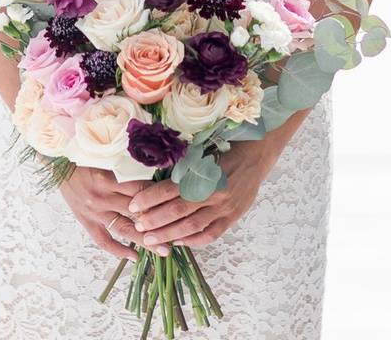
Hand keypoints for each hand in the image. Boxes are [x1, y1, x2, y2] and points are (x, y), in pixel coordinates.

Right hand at [59, 166, 171, 260]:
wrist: (58, 165)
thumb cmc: (85, 158)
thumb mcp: (107, 157)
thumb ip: (129, 167)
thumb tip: (157, 173)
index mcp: (109, 178)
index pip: (141, 191)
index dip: (160, 198)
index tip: (177, 202)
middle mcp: (103, 197)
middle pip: (137, 213)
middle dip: (159, 223)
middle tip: (181, 232)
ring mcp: (94, 212)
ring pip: (124, 229)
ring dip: (145, 241)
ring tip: (164, 251)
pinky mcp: (86, 221)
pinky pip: (103, 240)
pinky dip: (118, 250)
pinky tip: (134, 257)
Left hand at [127, 141, 278, 247]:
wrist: (256, 154)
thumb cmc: (225, 149)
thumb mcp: (202, 152)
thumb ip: (182, 167)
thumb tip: (153, 177)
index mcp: (204, 173)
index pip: (170, 189)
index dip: (149, 198)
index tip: (133, 204)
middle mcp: (214, 193)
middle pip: (178, 211)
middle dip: (154, 220)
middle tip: (137, 226)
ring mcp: (225, 208)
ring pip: (192, 226)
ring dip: (168, 234)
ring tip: (151, 239)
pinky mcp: (233, 217)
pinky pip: (211, 234)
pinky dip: (193, 241)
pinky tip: (178, 242)